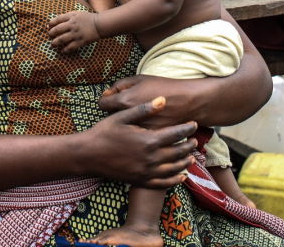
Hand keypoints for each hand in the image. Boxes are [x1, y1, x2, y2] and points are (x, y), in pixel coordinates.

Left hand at [48, 11, 100, 53]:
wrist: (99, 25)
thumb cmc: (88, 19)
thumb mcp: (77, 14)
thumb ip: (67, 16)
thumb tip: (57, 22)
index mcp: (71, 17)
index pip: (57, 19)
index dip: (51, 24)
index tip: (49, 27)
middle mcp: (72, 25)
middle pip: (57, 30)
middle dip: (51, 34)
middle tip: (50, 36)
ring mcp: (76, 34)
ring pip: (61, 40)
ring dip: (55, 43)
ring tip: (52, 45)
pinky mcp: (80, 41)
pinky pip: (70, 47)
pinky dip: (65, 50)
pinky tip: (63, 51)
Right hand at [81, 96, 197, 189]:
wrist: (88, 154)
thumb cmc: (104, 132)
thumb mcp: (123, 116)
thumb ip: (144, 109)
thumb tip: (163, 100)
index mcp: (148, 140)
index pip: (175, 134)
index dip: (187, 128)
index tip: (194, 124)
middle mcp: (150, 158)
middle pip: (177, 152)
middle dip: (189, 146)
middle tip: (195, 140)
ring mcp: (146, 172)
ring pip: (173, 169)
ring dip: (185, 162)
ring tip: (192, 157)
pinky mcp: (140, 181)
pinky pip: (162, 183)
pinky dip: (174, 180)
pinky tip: (181, 176)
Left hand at [99, 75, 197, 129]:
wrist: (186, 102)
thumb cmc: (162, 87)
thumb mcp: (140, 79)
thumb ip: (120, 85)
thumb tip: (107, 93)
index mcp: (125, 100)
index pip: (102, 104)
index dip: (106, 100)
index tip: (112, 100)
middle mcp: (128, 117)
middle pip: (110, 117)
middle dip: (115, 112)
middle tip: (126, 108)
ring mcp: (137, 130)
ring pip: (122, 129)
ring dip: (125, 124)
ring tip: (134, 117)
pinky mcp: (147, 139)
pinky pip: (134, 136)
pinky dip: (136, 132)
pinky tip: (143, 125)